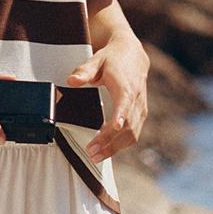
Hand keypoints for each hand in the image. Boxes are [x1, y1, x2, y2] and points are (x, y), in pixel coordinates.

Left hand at [64, 34, 149, 162]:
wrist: (133, 57)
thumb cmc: (112, 60)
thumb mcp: (96, 60)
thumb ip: (84, 71)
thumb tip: (72, 81)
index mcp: (125, 86)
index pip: (125, 102)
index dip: (121, 115)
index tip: (115, 126)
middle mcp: (136, 99)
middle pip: (128, 125)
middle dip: (110, 141)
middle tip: (92, 151)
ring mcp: (140, 110)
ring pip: (132, 134)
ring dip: (114, 148)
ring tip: (95, 156)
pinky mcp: (140, 116)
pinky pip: (133, 135)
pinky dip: (120, 145)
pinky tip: (105, 150)